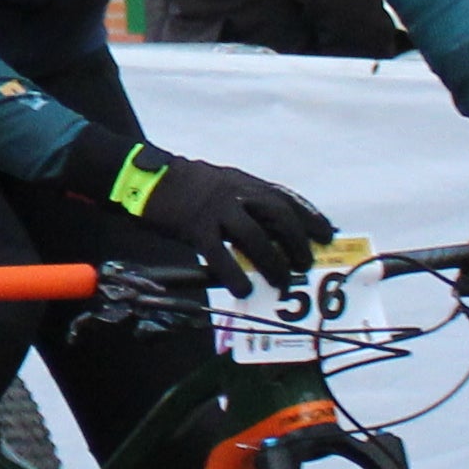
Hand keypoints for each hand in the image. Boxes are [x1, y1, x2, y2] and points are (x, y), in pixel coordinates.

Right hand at [69, 136, 334, 290]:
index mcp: (241, 181)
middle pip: (277, 215)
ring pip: (254, 236)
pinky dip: (234, 274)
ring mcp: (215, 208)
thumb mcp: (216, 183)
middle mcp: (234, 191)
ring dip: (272, 261)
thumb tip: (264, 228)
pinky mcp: (194, 226)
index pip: (284, 197)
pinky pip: (219, 254)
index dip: (309, 215)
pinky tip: (242, 290)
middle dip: (297, 241)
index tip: (327, 233)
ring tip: (282, 283)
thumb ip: (240, 199)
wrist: (140, 177)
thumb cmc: (179, 185)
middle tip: (305, 264)